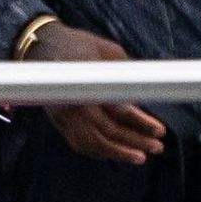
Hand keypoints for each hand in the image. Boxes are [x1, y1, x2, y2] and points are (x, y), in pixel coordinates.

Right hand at [22, 19, 163, 164]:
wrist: (40, 47)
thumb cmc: (77, 44)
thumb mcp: (107, 50)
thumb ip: (125, 73)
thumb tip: (145, 93)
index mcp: (86, 83)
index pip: (118, 110)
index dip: (141, 122)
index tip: (159, 130)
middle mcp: (73, 102)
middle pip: (107, 131)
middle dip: (135, 141)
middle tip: (157, 147)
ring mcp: (63, 115)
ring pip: (92, 144)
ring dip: (118, 153)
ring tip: (139, 157)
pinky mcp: (58, 121)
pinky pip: (80, 144)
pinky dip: (99, 151)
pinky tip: (116, 153)